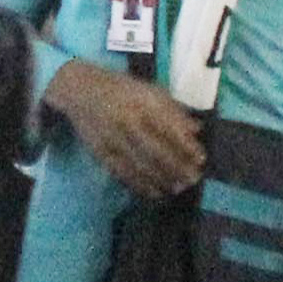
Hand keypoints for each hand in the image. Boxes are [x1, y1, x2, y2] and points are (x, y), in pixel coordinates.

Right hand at [43, 58, 203, 199]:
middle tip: (193, 179)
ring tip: (178, 188)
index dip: (187, 146)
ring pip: (141, 164)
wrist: (81, 89)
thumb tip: (197, 129)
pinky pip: (123, 172)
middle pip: (157, 150)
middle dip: (177, 167)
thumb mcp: (151, 91)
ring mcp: (114, 137)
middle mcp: (129, 119)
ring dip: (162, 179)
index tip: (201, 159)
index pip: (170, 128)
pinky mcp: (101, 151)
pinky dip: (140, 185)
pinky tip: (155, 192)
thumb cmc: (123, 89)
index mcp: (144, 102)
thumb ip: (174, 110)